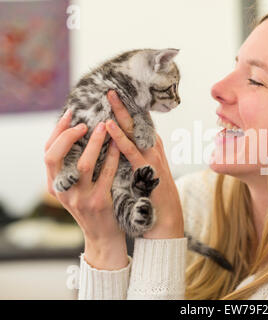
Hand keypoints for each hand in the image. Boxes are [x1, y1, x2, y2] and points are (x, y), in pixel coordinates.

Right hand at [44, 109, 127, 269]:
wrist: (104, 237)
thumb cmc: (91, 205)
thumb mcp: (75, 189)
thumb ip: (71, 168)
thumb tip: (77, 133)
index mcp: (54, 185)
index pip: (47, 153)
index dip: (57, 132)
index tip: (69, 114)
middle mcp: (63, 191)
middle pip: (55, 157)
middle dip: (68, 135)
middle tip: (85, 122)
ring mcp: (80, 198)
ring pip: (84, 164)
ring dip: (94, 142)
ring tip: (104, 126)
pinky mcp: (100, 202)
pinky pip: (107, 174)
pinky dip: (113, 156)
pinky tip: (119, 144)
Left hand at [106, 90, 183, 238]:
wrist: (166, 218)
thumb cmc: (153, 195)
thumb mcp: (145, 170)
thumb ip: (136, 155)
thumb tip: (120, 142)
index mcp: (152, 147)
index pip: (139, 123)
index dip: (128, 107)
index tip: (116, 93)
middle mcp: (154, 148)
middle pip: (138, 121)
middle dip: (124, 104)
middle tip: (111, 88)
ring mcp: (152, 157)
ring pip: (135, 131)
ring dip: (121, 113)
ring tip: (110, 97)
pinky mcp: (146, 170)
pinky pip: (130, 151)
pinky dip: (119, 138)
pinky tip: (109, 127)